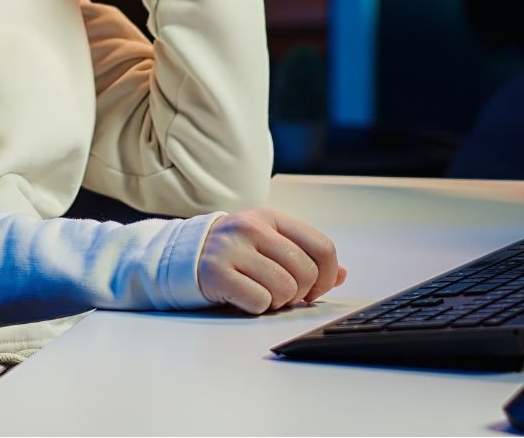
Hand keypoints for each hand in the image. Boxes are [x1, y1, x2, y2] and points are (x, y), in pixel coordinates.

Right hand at [197, 208, 347, 313]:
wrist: (181, 256)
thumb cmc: (232, 252)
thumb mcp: (267, 243)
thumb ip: (304, 255)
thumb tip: (342, 275)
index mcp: (271, 217)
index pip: (322, 246)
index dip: (328, 275)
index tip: (316, 289)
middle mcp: (253, 228)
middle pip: (306, 271)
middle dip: (300, 292)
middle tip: (283, 295)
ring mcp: (233, 248)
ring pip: (284, 289)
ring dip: (278, 302)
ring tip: (262, 294)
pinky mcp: (216, 272)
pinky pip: (259, 301)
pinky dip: (257, 307)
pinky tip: (245, 298)